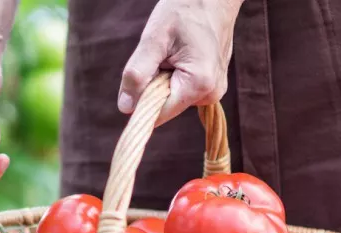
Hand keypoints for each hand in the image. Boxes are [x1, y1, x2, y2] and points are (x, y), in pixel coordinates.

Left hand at [117, 0, 243, 124]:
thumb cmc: (184, 10)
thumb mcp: (154, 39)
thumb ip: (137, 74)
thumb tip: (125, 107)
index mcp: (199, 85)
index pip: (159, 114)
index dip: (141, 103)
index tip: (136, 80)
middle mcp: (211, 93)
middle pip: (165, 106)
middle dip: (154, 85)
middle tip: (161, 55)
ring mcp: (215, 89)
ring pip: (173, 98)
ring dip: (163, 79)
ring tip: (173, 52)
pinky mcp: (213, 84)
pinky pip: (182, 89)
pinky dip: (174, 76)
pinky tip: (181, 54)